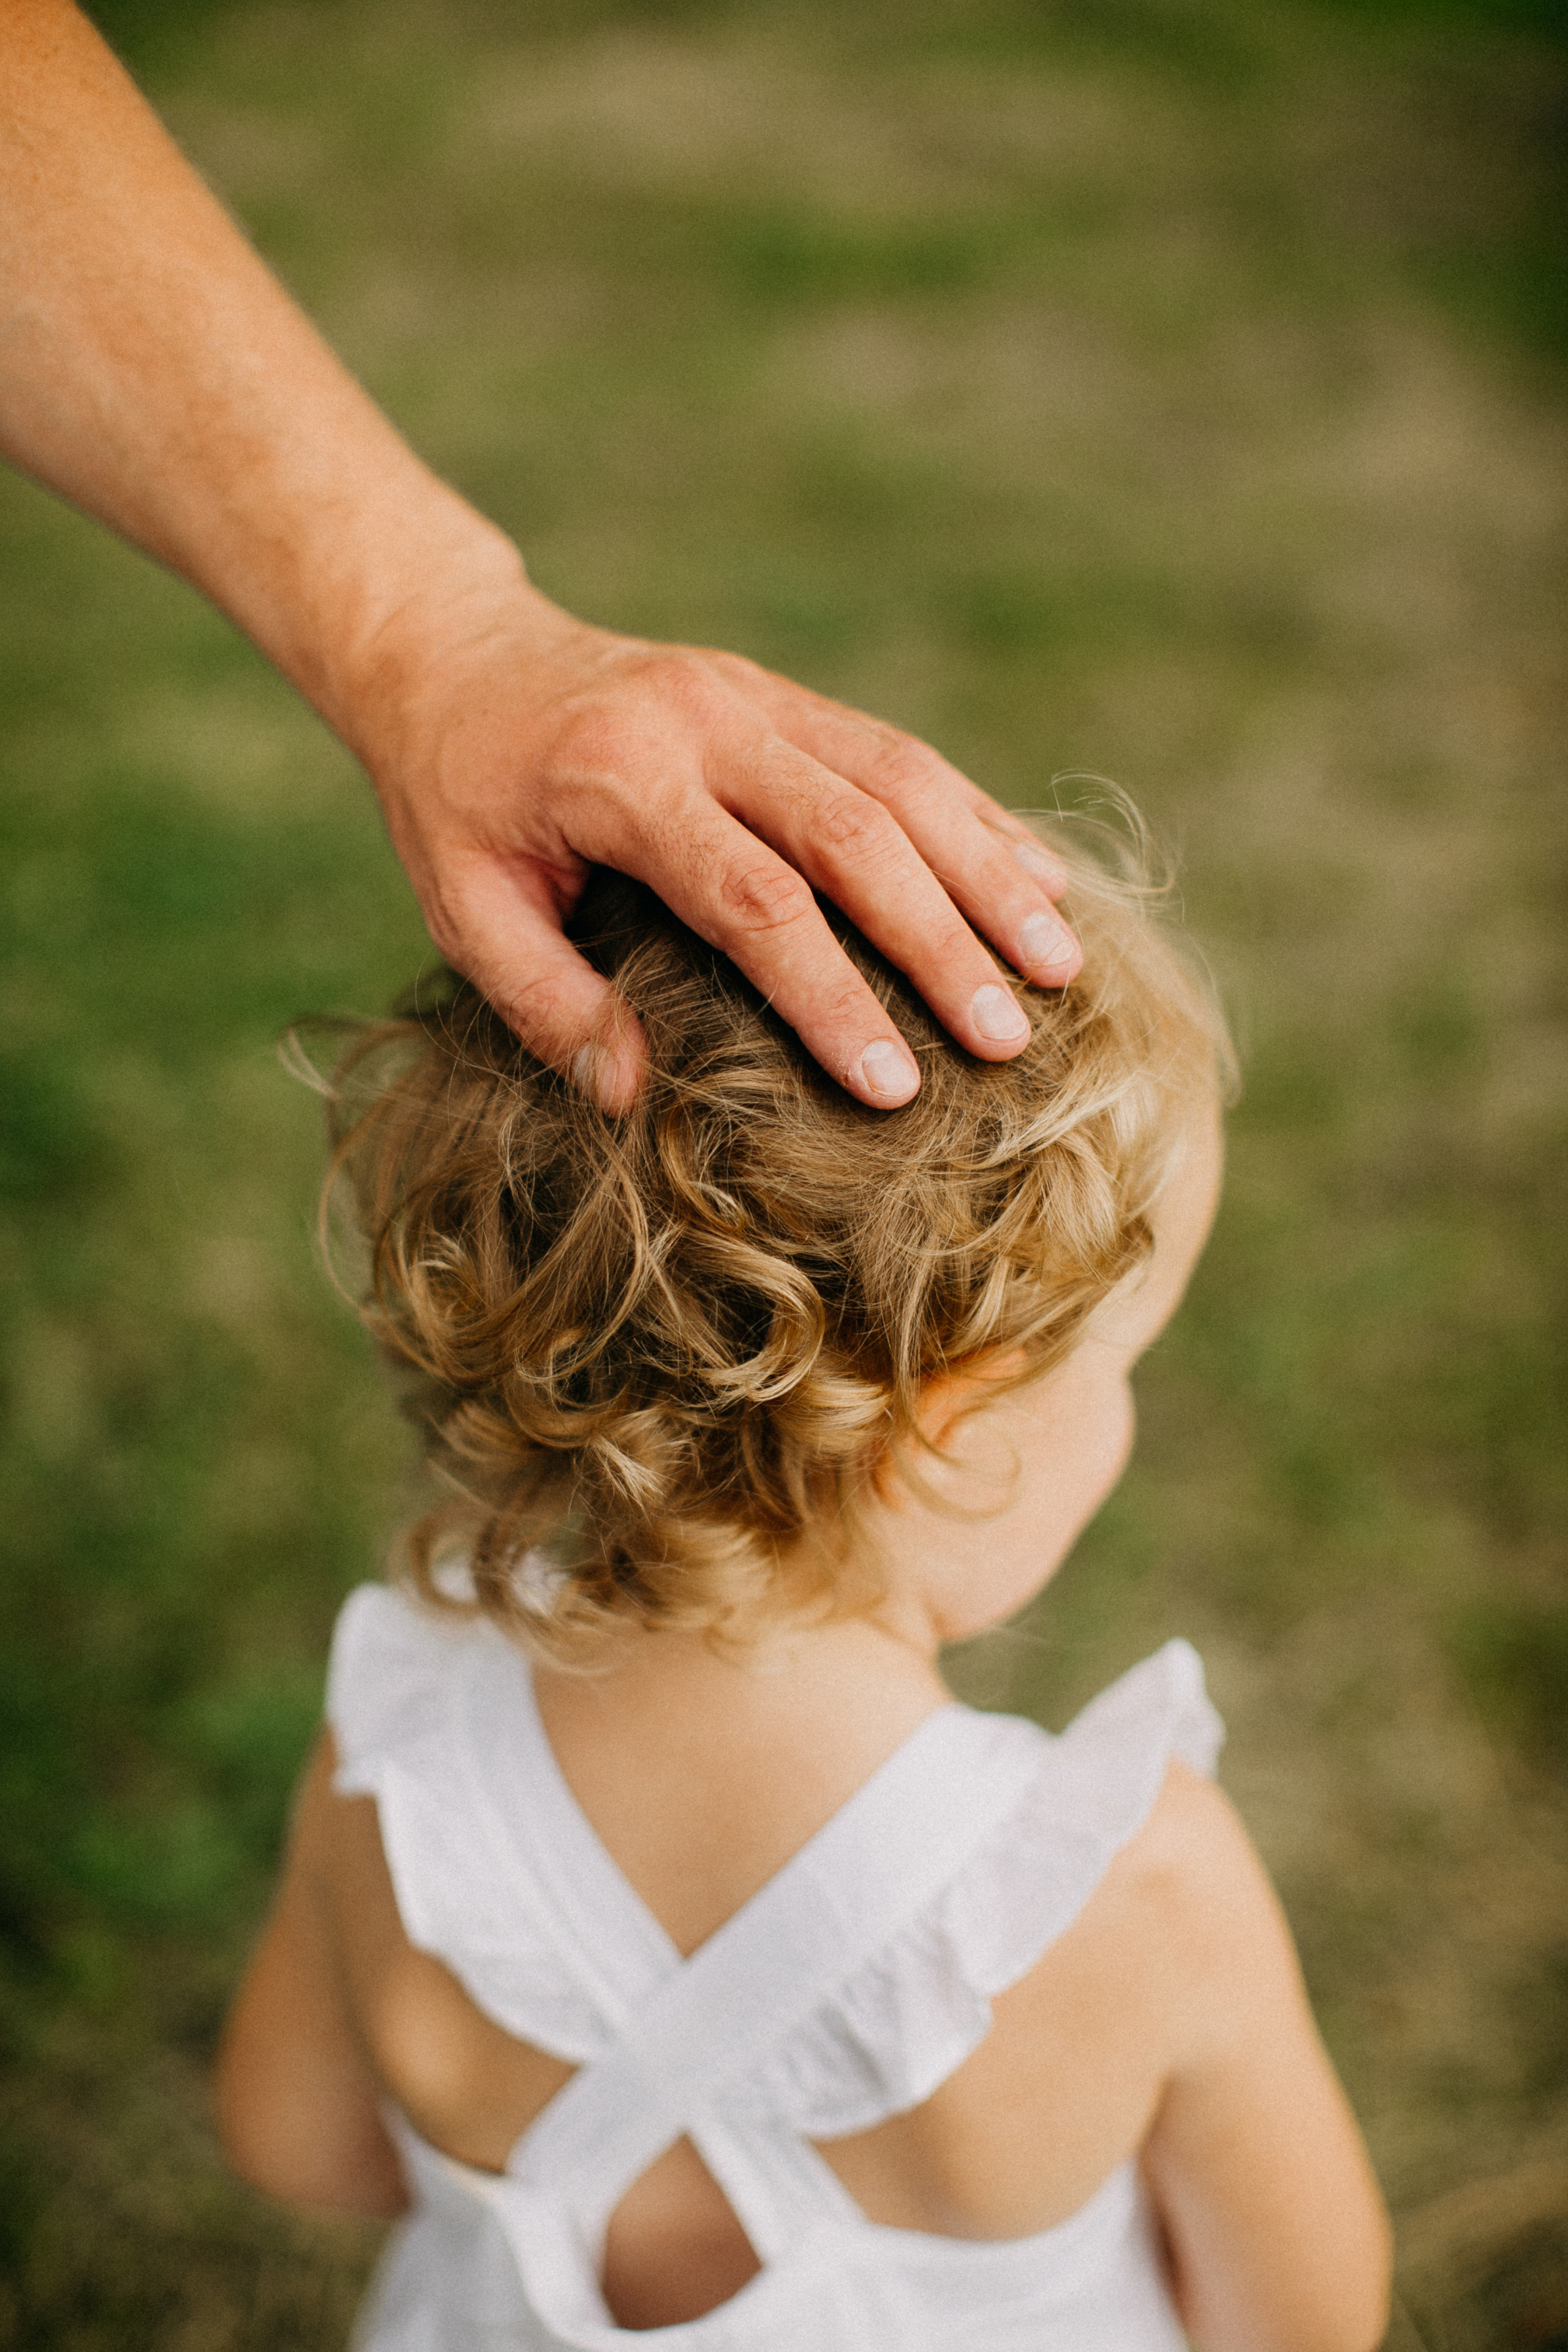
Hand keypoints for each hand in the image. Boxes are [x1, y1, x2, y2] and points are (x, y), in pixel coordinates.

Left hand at [360, 573, 1082, 1111]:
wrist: (455, 651)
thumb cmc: (455, 800)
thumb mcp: (462, 904)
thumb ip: (543, 1002)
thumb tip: (632, 1098)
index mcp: (619, 778)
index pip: (753, 899)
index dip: (831, 994)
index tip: (891, 1086)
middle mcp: (704, 721)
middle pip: (855, 834)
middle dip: (942, 943)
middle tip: (1009, 1040)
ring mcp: (755, 696)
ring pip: (901, 778)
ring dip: (987, 874)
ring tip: (1059, 967)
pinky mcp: (784, 693)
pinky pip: (897, 752)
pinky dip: (975, 817)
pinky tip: (1039, 880)